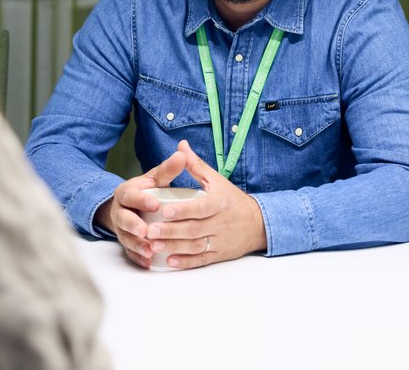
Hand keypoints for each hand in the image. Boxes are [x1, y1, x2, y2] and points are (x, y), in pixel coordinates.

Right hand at [94, 148, 187, 268]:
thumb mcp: (155, 179)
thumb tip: (182, 153)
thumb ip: (167, 169)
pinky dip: (138, 258)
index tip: (154, 205)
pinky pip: (129, 252)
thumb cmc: (147, 191)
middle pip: (123, 219)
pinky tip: (148, 262)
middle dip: (133, 225)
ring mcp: (121, 229)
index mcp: (126, 192)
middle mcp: (120, 211)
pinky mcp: (126, 243)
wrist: (129, 207)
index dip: (141, 200)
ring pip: (125, 238)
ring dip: (136, 245)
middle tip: (146, 231)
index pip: (130, 195)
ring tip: (149, 251)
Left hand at [146, 140, 266, 268]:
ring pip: (195, 246)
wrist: (258, 223)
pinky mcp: (219, 254)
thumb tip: (181, 146)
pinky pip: (201, 259)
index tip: (165, 210)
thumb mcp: (217, 180)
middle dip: (171, 231)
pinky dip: (186, 262)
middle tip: (149, 231)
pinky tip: (170, 261)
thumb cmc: (232, 199)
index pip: (201, 207)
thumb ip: (196, 165)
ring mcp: (220, 240)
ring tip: (153, 245)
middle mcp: (220, 223)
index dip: (183, 210)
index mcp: (219, 203)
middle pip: (194, 229)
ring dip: (174, 247)